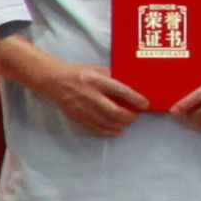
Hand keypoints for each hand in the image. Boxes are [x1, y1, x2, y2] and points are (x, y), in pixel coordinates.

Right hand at [19, 49, 146, 137]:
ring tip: (128, 122)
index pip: (121, 91)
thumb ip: (112, 77)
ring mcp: (84, 109)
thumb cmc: (78, 73)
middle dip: (130, 116)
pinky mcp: (78, 117)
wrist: (54, 81)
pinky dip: (109, 131)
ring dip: (122, 124)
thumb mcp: (96, 69)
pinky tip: (117, 131)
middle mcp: (91, 96)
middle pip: (115, 112)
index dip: (135, 99)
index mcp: (97, 81)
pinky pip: (96, 128)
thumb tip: (131, 85)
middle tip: (136, 115)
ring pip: (107, 122)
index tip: (145, 104)